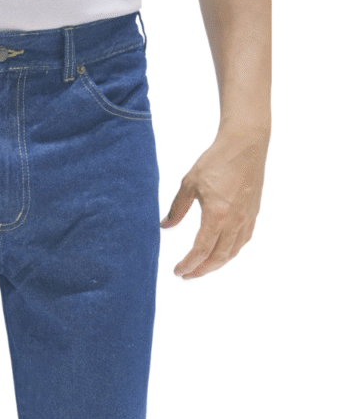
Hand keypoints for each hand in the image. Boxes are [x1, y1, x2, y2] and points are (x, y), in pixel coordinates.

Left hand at [161, 126, 269, 278]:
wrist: (246, 143)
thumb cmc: (218, 160)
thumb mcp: (189, 184)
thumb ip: (177, 208)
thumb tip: (166, 225)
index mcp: (217, 215)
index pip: (201, 250)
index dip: (188, 264)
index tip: (178, 271)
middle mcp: (235, 220)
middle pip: (218, 257)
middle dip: (201, 270)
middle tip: (187, 274)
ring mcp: (247, 217)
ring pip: (232, 252)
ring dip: (216, 264)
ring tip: (202, 268)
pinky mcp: (253, 213)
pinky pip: (243, 240)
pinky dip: (231, 252)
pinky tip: (222, 253)